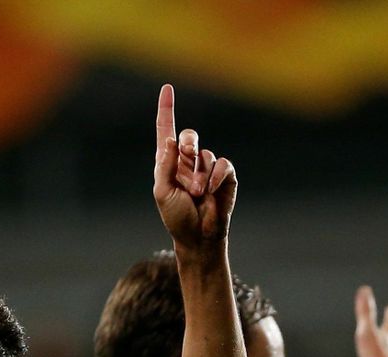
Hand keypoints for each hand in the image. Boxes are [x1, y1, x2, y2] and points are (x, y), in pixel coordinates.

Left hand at [153, 84, 235, 252]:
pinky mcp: (225, 175)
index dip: (166, 109)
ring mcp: (208, 168)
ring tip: (197, 194)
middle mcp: (188, 161)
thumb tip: (171, 140)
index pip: (166, 130)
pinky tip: (210, 191)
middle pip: (189, 136)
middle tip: (186, 156)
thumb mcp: (162, 192)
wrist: (199, 237)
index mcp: (169, 162)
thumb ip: (165, 165)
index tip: (167, 88)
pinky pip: (222, 164)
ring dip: (199, 174)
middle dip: (188, 143)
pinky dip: (215, 176)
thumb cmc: (177, 217)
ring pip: (205, 154)